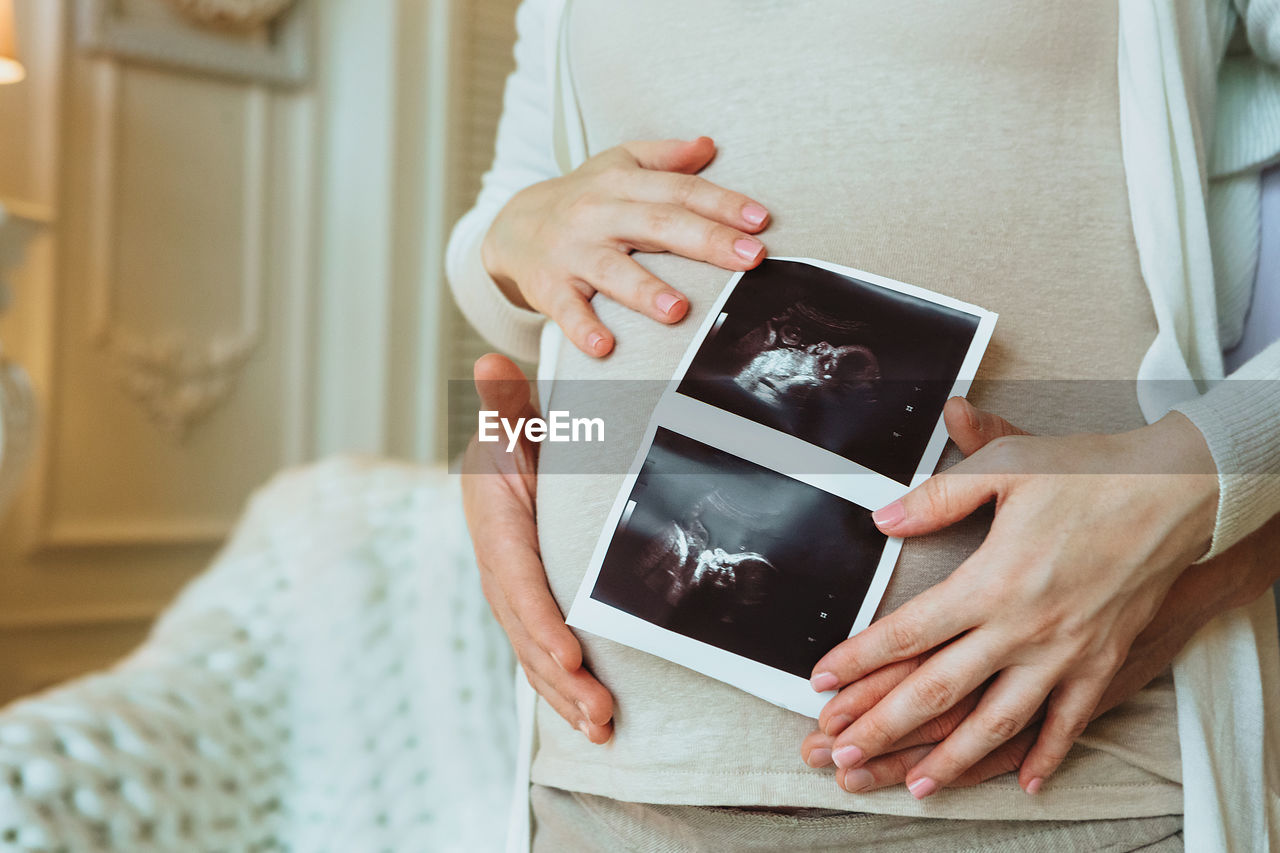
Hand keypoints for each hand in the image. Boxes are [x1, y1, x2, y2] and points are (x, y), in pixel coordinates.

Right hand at [462, 354, 613, 741]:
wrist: (508, 462)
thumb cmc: (518, 440)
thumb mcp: (513, 421)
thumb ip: (505, 402)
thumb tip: (487, 364)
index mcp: (497, 530)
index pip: (518, 583)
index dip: (541, 623)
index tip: (571, 656)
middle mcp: (501, 572)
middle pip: (527, 633)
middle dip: (561, 678)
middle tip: (600, 712)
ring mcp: (513, 597)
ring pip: (535, 655)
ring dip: (566, 697)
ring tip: (602, 730)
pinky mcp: (530, 611)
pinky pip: (542, 656)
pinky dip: (564, 691)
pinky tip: (594, 723)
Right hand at [481, 136, 769, 356]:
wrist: (512, 228)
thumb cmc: (582, 199)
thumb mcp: (618, 166)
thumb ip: (665, 158)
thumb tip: (708, 145)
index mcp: (621, 184)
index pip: (679, 191)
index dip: (722, 203)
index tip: (760, 221)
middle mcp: (598, 214)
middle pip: (657, 225)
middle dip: (706, 241)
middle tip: (750, 258)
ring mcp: (572, 253)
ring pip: (612, 271)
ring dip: (645, 290)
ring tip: (678, 309)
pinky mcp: (548, 287)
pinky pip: (566, 310)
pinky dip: (582, 329)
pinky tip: (604, 346)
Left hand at [810, 402, 1220, 797]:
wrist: (1177, 491)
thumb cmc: (1089, 474)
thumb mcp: (1005, 466)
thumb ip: (937, 497)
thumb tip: (883, 518)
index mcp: (990, 581)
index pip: (907, 632)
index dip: (859, 660)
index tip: (823, 681)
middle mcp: (1022, 626)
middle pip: (938, 690)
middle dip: (884, 725)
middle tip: (842, 750)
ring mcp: (1064, 652)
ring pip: (998, 721)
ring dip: (952, 758)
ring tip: (916, 784)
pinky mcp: (1101, 662)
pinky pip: (1069, 722)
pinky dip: (1047, 755)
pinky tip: (1026, 781)